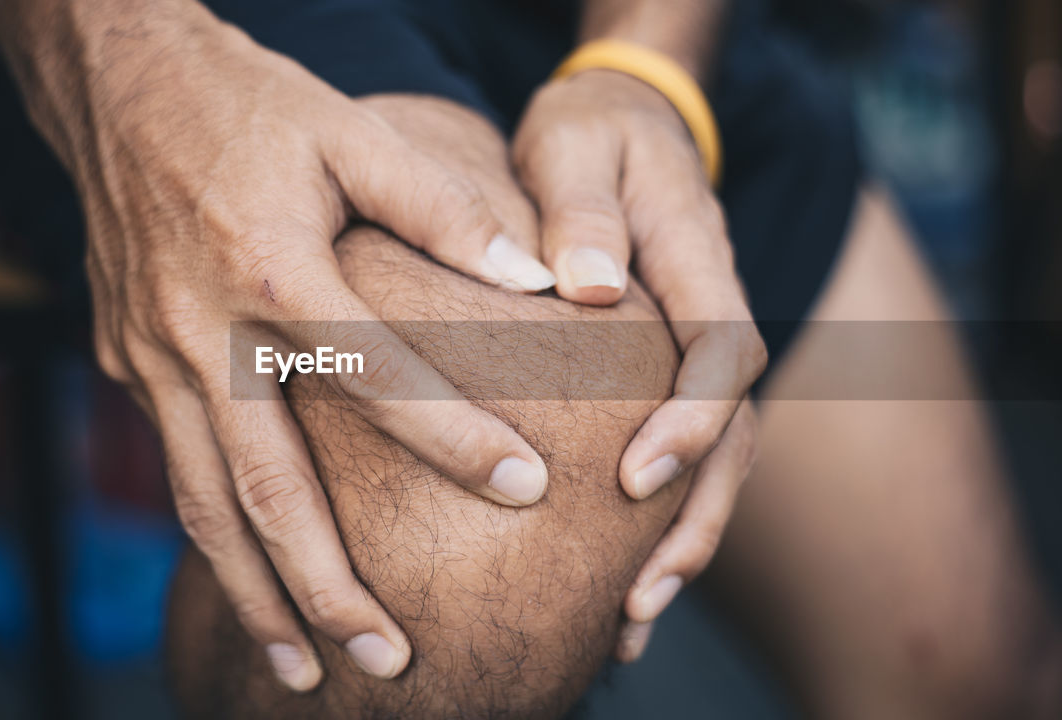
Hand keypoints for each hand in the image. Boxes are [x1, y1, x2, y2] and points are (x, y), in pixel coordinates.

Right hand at [1, 2, 558, 689]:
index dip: (453, 437)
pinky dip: (217, 536)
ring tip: (302, 671)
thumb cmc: (248, 106)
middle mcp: (200, 328)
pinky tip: (254, 578)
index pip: (375, 375)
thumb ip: (445, 208)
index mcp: (269, 265)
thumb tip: (541, 278)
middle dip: (324, 588)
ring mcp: (150, 356)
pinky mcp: (124, 364)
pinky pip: (178, 468)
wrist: (117, 87)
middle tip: (386, 661)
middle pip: (264, 487)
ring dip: (254, 596)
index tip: (525, 490)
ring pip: (202, 504)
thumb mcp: (353, 133)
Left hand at [512, 69, 766, 656]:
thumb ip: (581, 211)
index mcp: (698, 259)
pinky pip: (687, 448)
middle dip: (696, 516)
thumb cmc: (590, 136)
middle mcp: (713, 313)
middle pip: (737, 429)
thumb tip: (583, 293)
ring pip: (721, 454)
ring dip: (685, 536)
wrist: (624, 122)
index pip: (724, 350)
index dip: (693, 419)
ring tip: (633, 614)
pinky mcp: (673, 371)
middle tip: (639, 592)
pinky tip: (620, 574)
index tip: (636, 476)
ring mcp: (698, 347)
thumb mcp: (575, 148)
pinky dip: (663, 515)